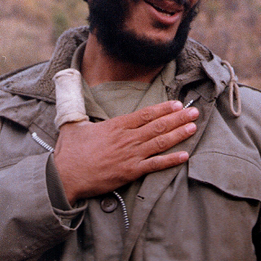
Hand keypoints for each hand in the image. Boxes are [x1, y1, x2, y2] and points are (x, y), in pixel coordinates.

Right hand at [53, 100, 198, 203]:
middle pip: (158, 125)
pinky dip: (171, 160)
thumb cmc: (69, 152)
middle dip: (178, 118)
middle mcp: (127, 138)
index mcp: (116, 125)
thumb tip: (68, 83)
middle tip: (194, 112)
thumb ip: (76, 106)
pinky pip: (156, 165)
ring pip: (160, 142)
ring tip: (194, 127)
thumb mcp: (72, 124)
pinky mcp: (131, 172)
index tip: (177, 104)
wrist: (66, 177)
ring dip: (179, 134)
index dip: (163, 108)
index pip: (145, 114)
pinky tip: (185, 155)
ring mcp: (131, 155)